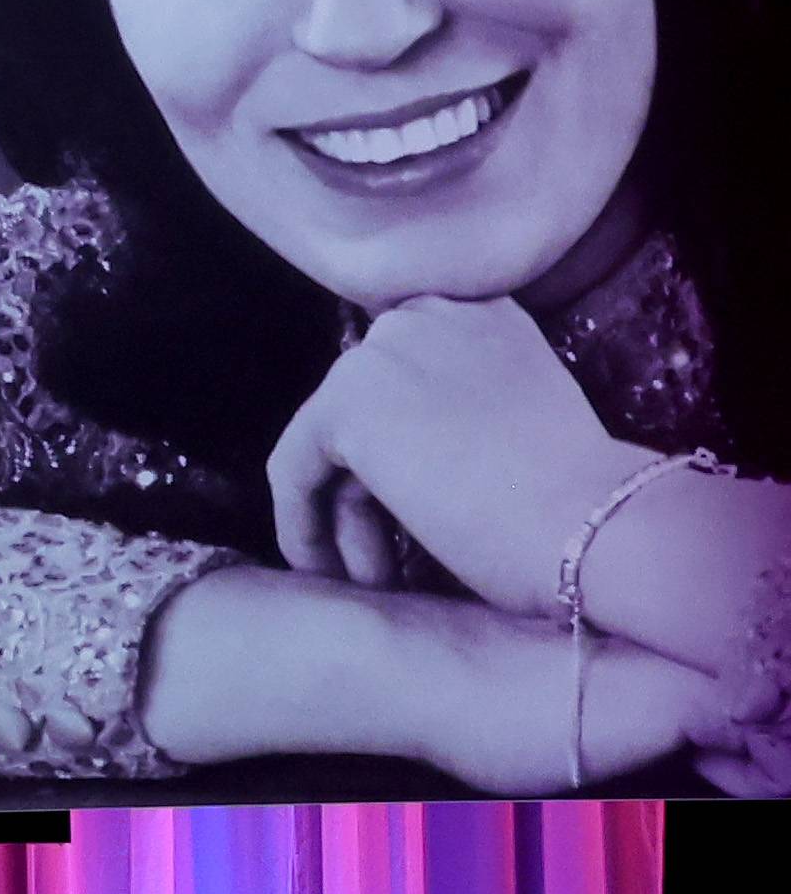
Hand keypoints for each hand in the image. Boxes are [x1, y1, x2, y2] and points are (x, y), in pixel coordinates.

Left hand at [266, 295, 635, 613]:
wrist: (598, 525)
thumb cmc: (581, 503)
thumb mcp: (517, 427)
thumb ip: (455, 414)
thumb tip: (390, 453)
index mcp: (480, 312)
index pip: (404, 383)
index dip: (396, 456)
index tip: (405, 515)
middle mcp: (426, 313)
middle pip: (365, 416)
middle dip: (368, 494)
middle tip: (382, 564)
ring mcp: (381, 352)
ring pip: (331, 449)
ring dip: (346, 522)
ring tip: (370, 581)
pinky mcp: (345, 404)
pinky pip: (294, 472)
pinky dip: (302, 525)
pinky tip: (322, 571)